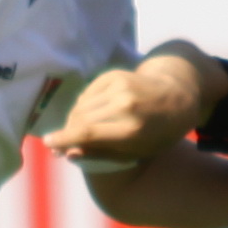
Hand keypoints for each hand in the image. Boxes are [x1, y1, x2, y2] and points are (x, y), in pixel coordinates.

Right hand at [42, 48, 213, 164]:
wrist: (178, 96)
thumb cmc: (158, 134)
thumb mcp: (136, 152)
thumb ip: (102, 153)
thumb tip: (69, 153)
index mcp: (132, 129)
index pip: (87, 133)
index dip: (64, 139)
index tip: (49, 145)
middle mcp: (124, 105)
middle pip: (80, 119)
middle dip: (66, 132)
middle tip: (58, 145)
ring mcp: (119, 86)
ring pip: (81, 105)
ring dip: (73, 120)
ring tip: (72, 133)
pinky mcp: (114, 74)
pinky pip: (88, 93)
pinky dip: (83, 106)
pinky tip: (87, 116)